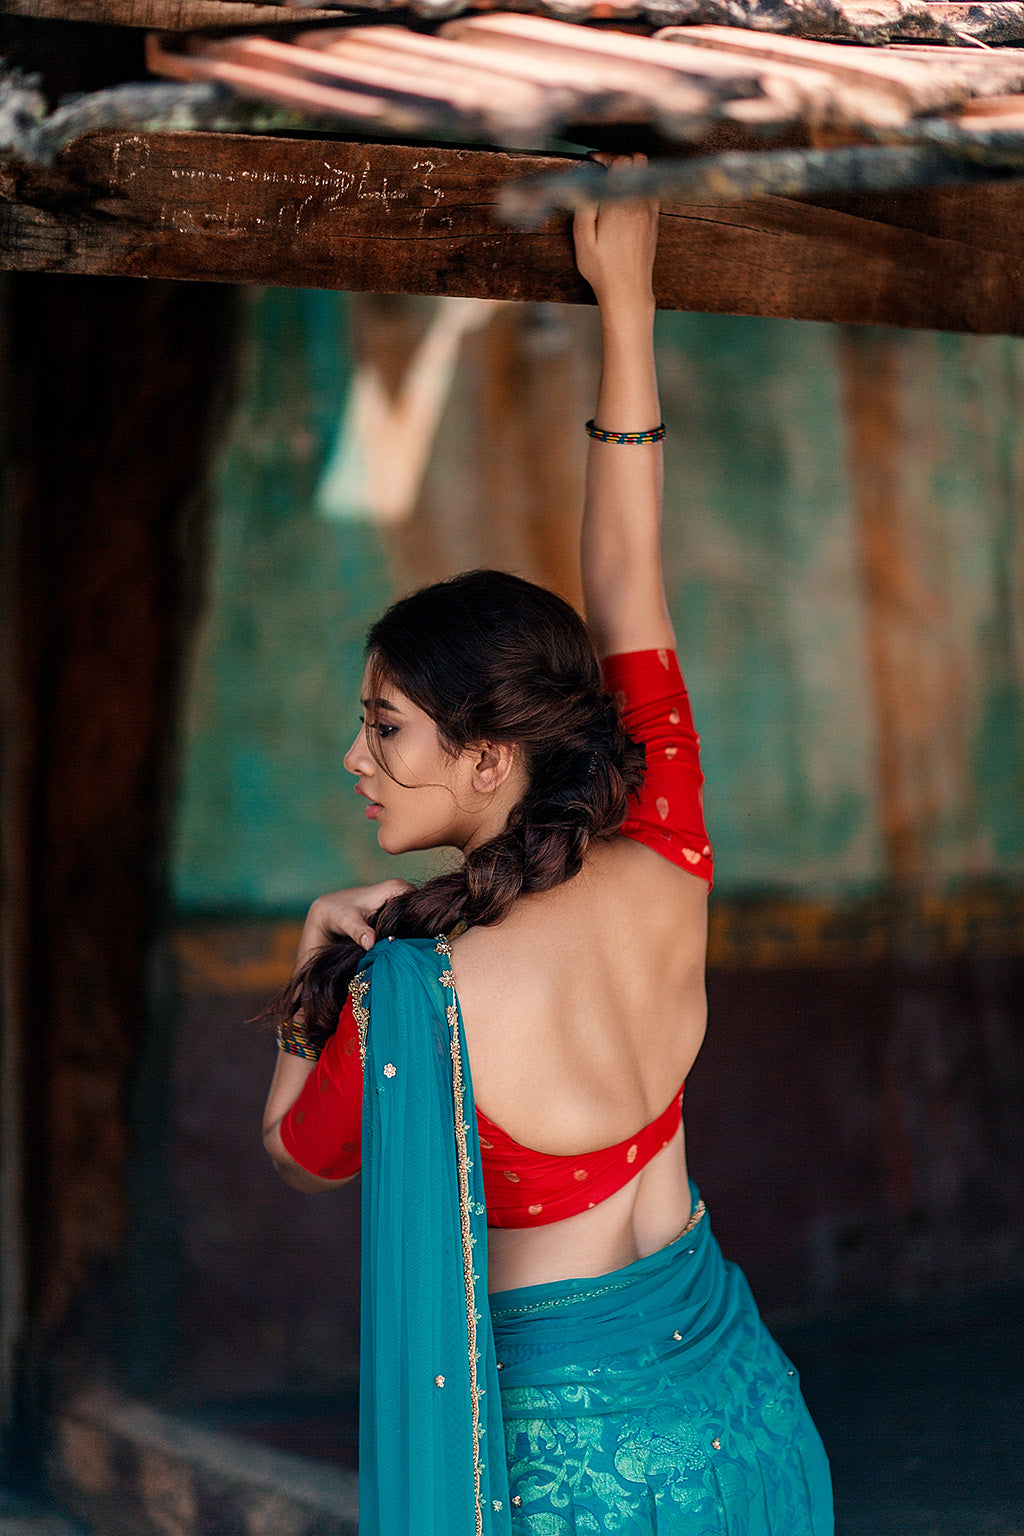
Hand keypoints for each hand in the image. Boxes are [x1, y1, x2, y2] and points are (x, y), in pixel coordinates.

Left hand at [298, 879, 413, 961]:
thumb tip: (370, 943)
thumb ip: (359, 931)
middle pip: (419, 915)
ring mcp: (401, 904)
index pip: (420, 905)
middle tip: (406, 950)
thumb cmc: (337, 913)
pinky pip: (407, 927)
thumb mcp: (347, 922)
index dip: (417, 922)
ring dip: (409, 937)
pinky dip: (403, 938)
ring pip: (414, 922)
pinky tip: (398, 950)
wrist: (329, 914)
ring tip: (402, 951)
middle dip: (414, 932)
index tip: (408, 941)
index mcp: (396, 887)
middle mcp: (403, 893)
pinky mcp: (397, 915)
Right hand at [572, 155, 658, 313]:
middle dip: (618, 158)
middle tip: (601, 168)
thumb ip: (583, 207)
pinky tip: (624, 196)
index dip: (605, 156)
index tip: (591, 162)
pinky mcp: (654, 221)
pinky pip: (651, 189)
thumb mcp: (582, 241)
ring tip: (611, 181)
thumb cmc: (602, 269)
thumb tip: (584, 181)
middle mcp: (639, 203)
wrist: (628, 292)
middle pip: (637, 161)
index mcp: (620, 205)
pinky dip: (638, 185)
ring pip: (647, 174)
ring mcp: (650, 211)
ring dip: (629, 171)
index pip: (620, 161)